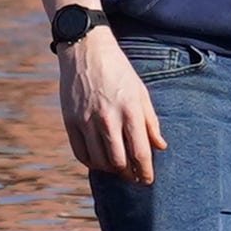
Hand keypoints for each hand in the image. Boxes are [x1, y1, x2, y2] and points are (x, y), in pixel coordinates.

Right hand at [58, 28, 165, 184]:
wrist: (86, 50)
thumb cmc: (119, 71)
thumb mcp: (141, 92)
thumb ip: (151, 121)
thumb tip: (160, 146)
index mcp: (130, 110)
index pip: (140, 152)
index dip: (145, 171)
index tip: (147, 180)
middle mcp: (108, 118)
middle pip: (119, 161)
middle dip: (129, 174)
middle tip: (133, 177)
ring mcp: (86, 120)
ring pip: (99, 161)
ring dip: (110, 170)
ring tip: (118, 168)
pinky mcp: (70, 121)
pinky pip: (80, 153)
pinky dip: (91, 163)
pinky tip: (99, 161)